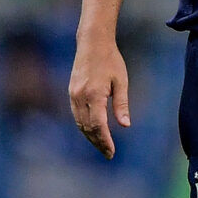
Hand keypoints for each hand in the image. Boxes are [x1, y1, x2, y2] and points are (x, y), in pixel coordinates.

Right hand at [69, 37, 130, 158]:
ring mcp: (73, 95)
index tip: (111, 152)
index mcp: (94, 94)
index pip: (98, 125)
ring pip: (79, 123)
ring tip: (102, 147)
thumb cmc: (111, 60)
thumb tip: (125, 125)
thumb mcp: (121, 81)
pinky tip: (93, 132)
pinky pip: (76, 115)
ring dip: (90, 137)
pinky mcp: (71, 93)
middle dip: (98, 143)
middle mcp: (80, 97)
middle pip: (87, 128)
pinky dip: (84, 126)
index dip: (104, 140)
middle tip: (109, 154)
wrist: (92, 43)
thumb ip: (122, 104)